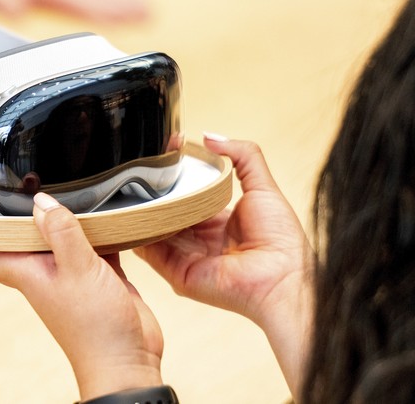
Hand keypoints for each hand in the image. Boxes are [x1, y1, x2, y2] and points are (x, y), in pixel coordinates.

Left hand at [0, 193, 162, 400]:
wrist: (128, 360)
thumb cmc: (97, 331)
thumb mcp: (80, 272)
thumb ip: (61, 234)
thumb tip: (41, 202)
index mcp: (23, 272)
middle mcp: (36, 269)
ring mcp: (62, 270)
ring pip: (40, 234)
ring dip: (30, 216)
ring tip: (16, 190)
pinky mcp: (89, 270)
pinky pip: (78, 239)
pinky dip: (79, 223)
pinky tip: (85, 208)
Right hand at [134, 135, 314, 395]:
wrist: (283, 278)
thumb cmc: (281, 240)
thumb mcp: (263, 186)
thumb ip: (243, 155)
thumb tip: (210, 136)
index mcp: (216, 220)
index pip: (186, 194)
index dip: (175, 174)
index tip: (166, 152)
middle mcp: (198, 238)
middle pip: (166, 211)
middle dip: (154, 190)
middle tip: (142, 167)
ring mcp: (184, 255)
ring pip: (153, 227)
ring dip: (143, 209)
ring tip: (131, 185)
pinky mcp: (175, 272)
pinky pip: (149, 251)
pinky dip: (138, 233)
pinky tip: (133, 213)